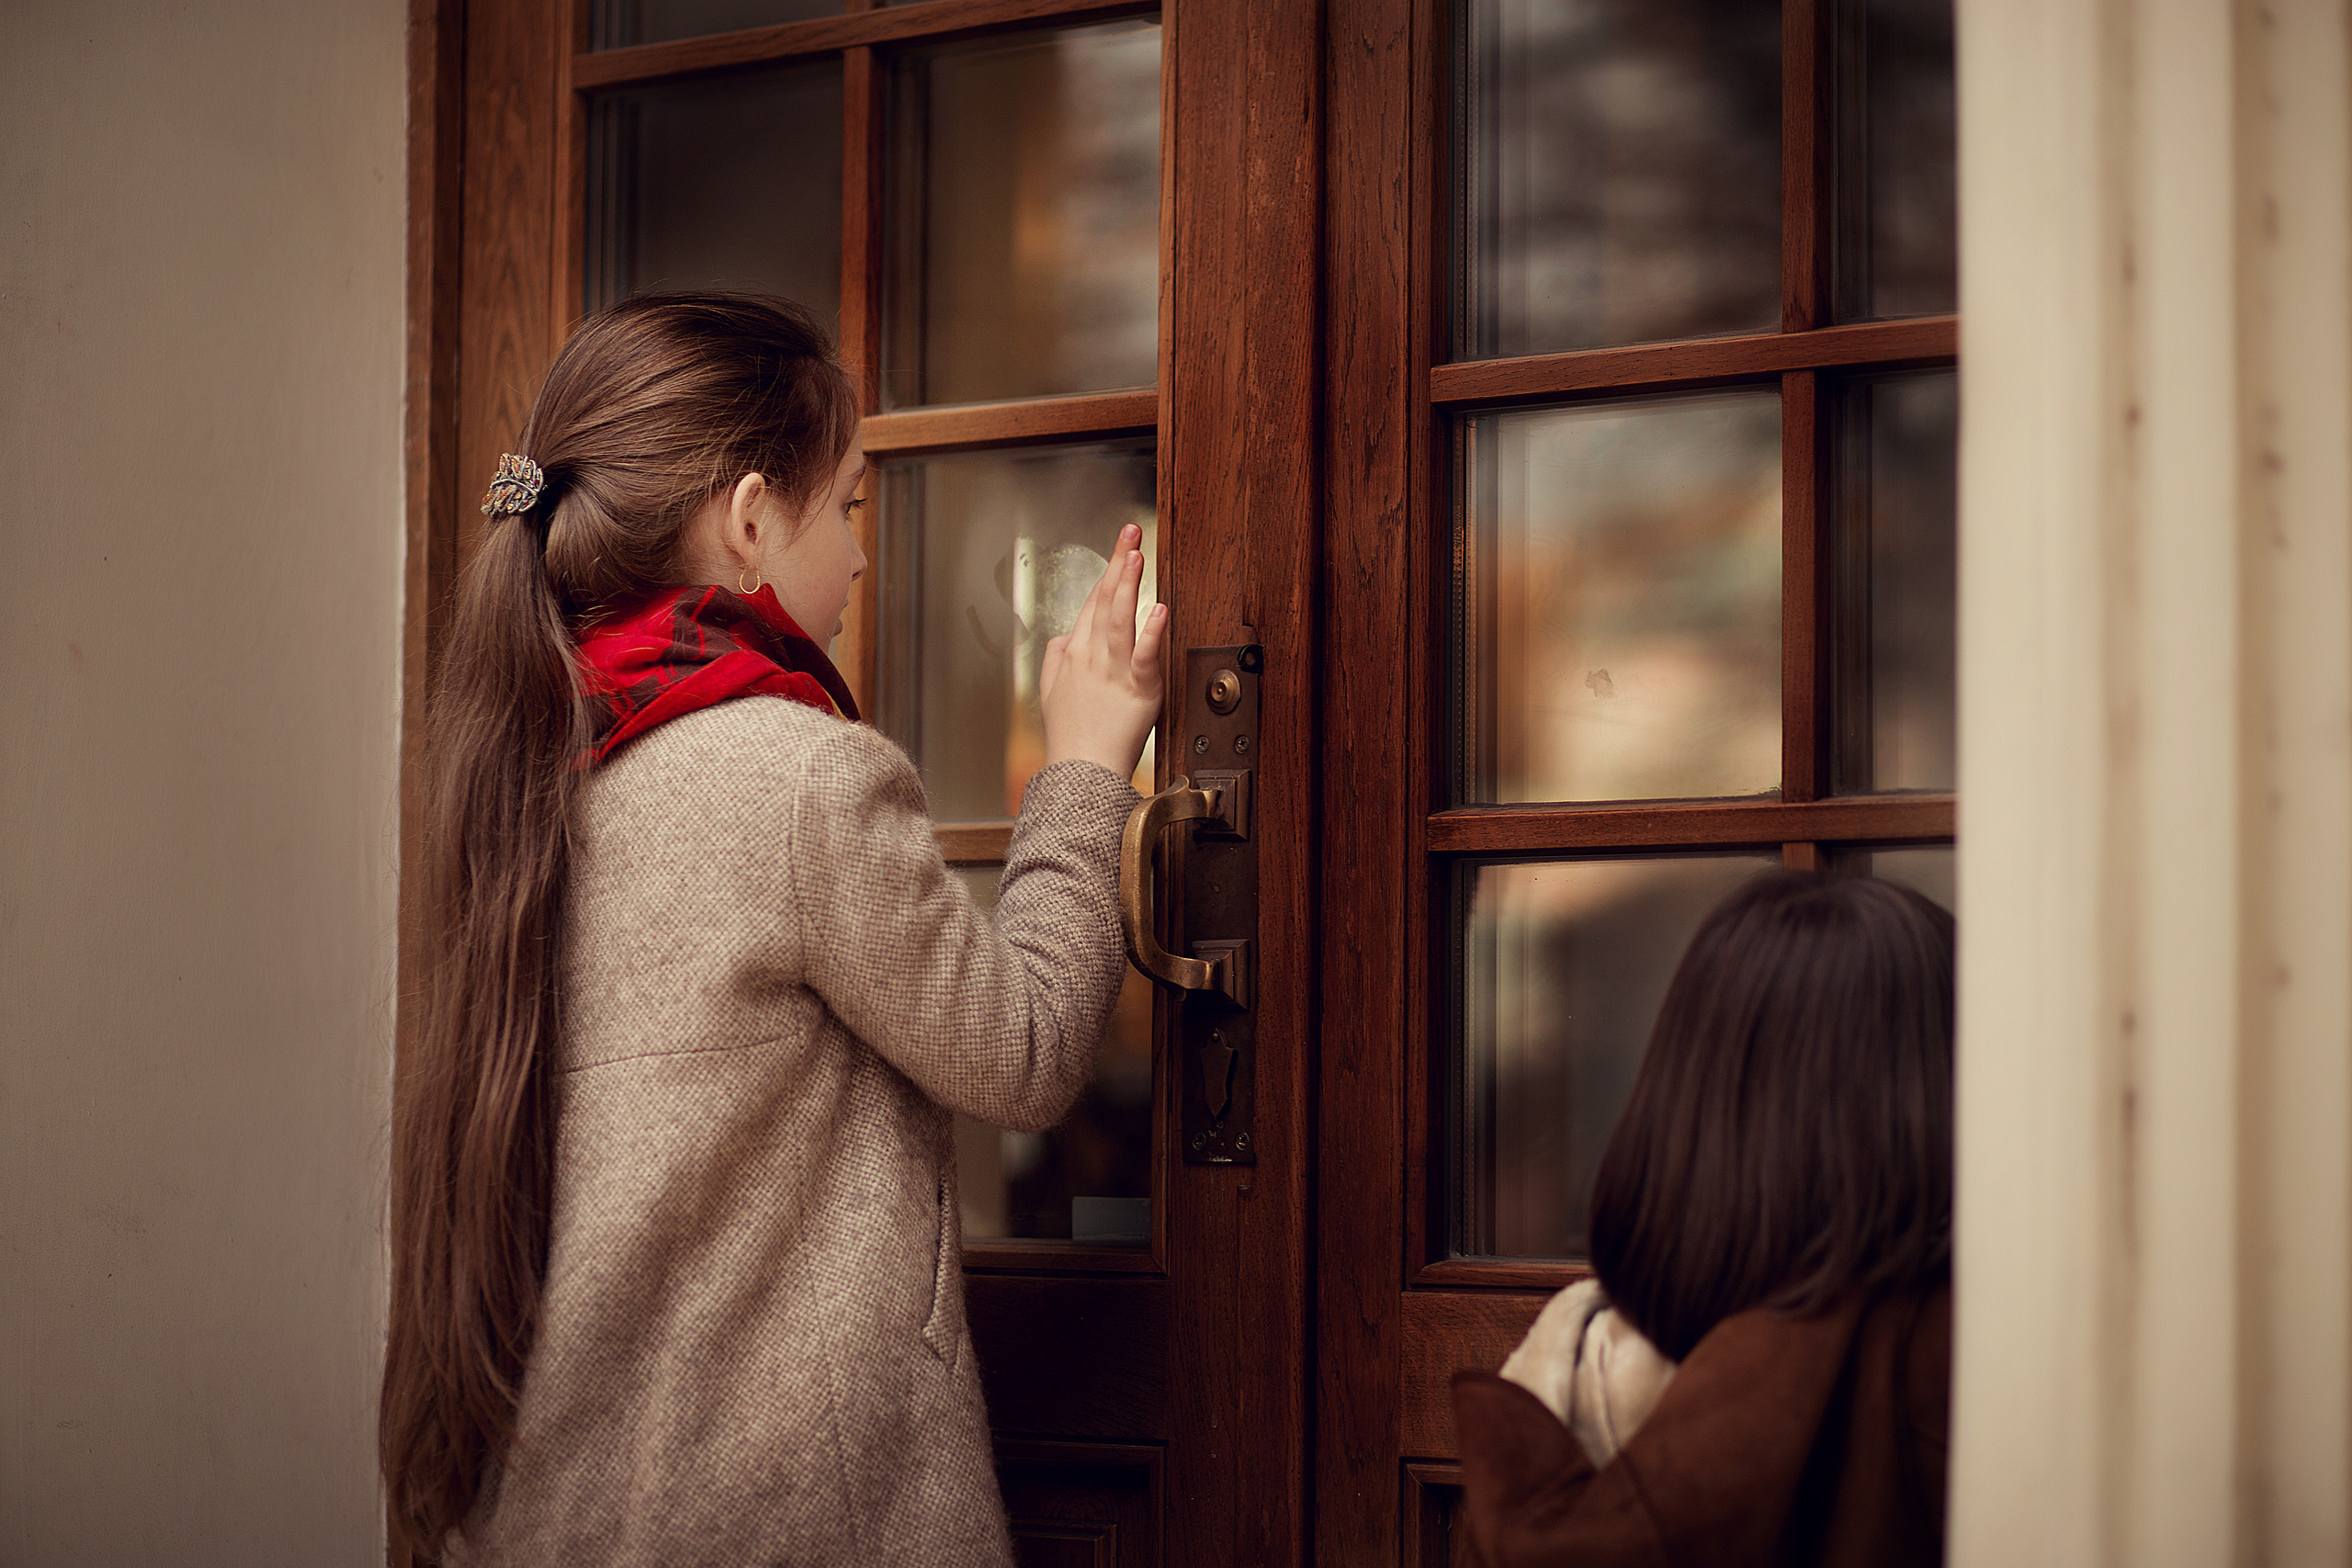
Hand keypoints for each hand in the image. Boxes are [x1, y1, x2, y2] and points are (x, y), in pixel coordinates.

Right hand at [1039, 524, 1166, 780]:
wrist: (1080, 771)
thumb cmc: (1070, 737)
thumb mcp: (1050, 693)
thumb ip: (1056, 659)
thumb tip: (1064, 636)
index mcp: (1075, 654)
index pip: (1093, 603)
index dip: (1108, 572)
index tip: (1121, 546)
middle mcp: (1092, 656)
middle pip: (1106, 601)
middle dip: (1118, 563)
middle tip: (1131, 531)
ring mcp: (1113, 671)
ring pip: (1120, 619)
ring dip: (1128, 584)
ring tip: (1137, 555)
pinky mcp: (1136, 690)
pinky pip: (1143, 655)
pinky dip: (1151, 631)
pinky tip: (1159, 609)